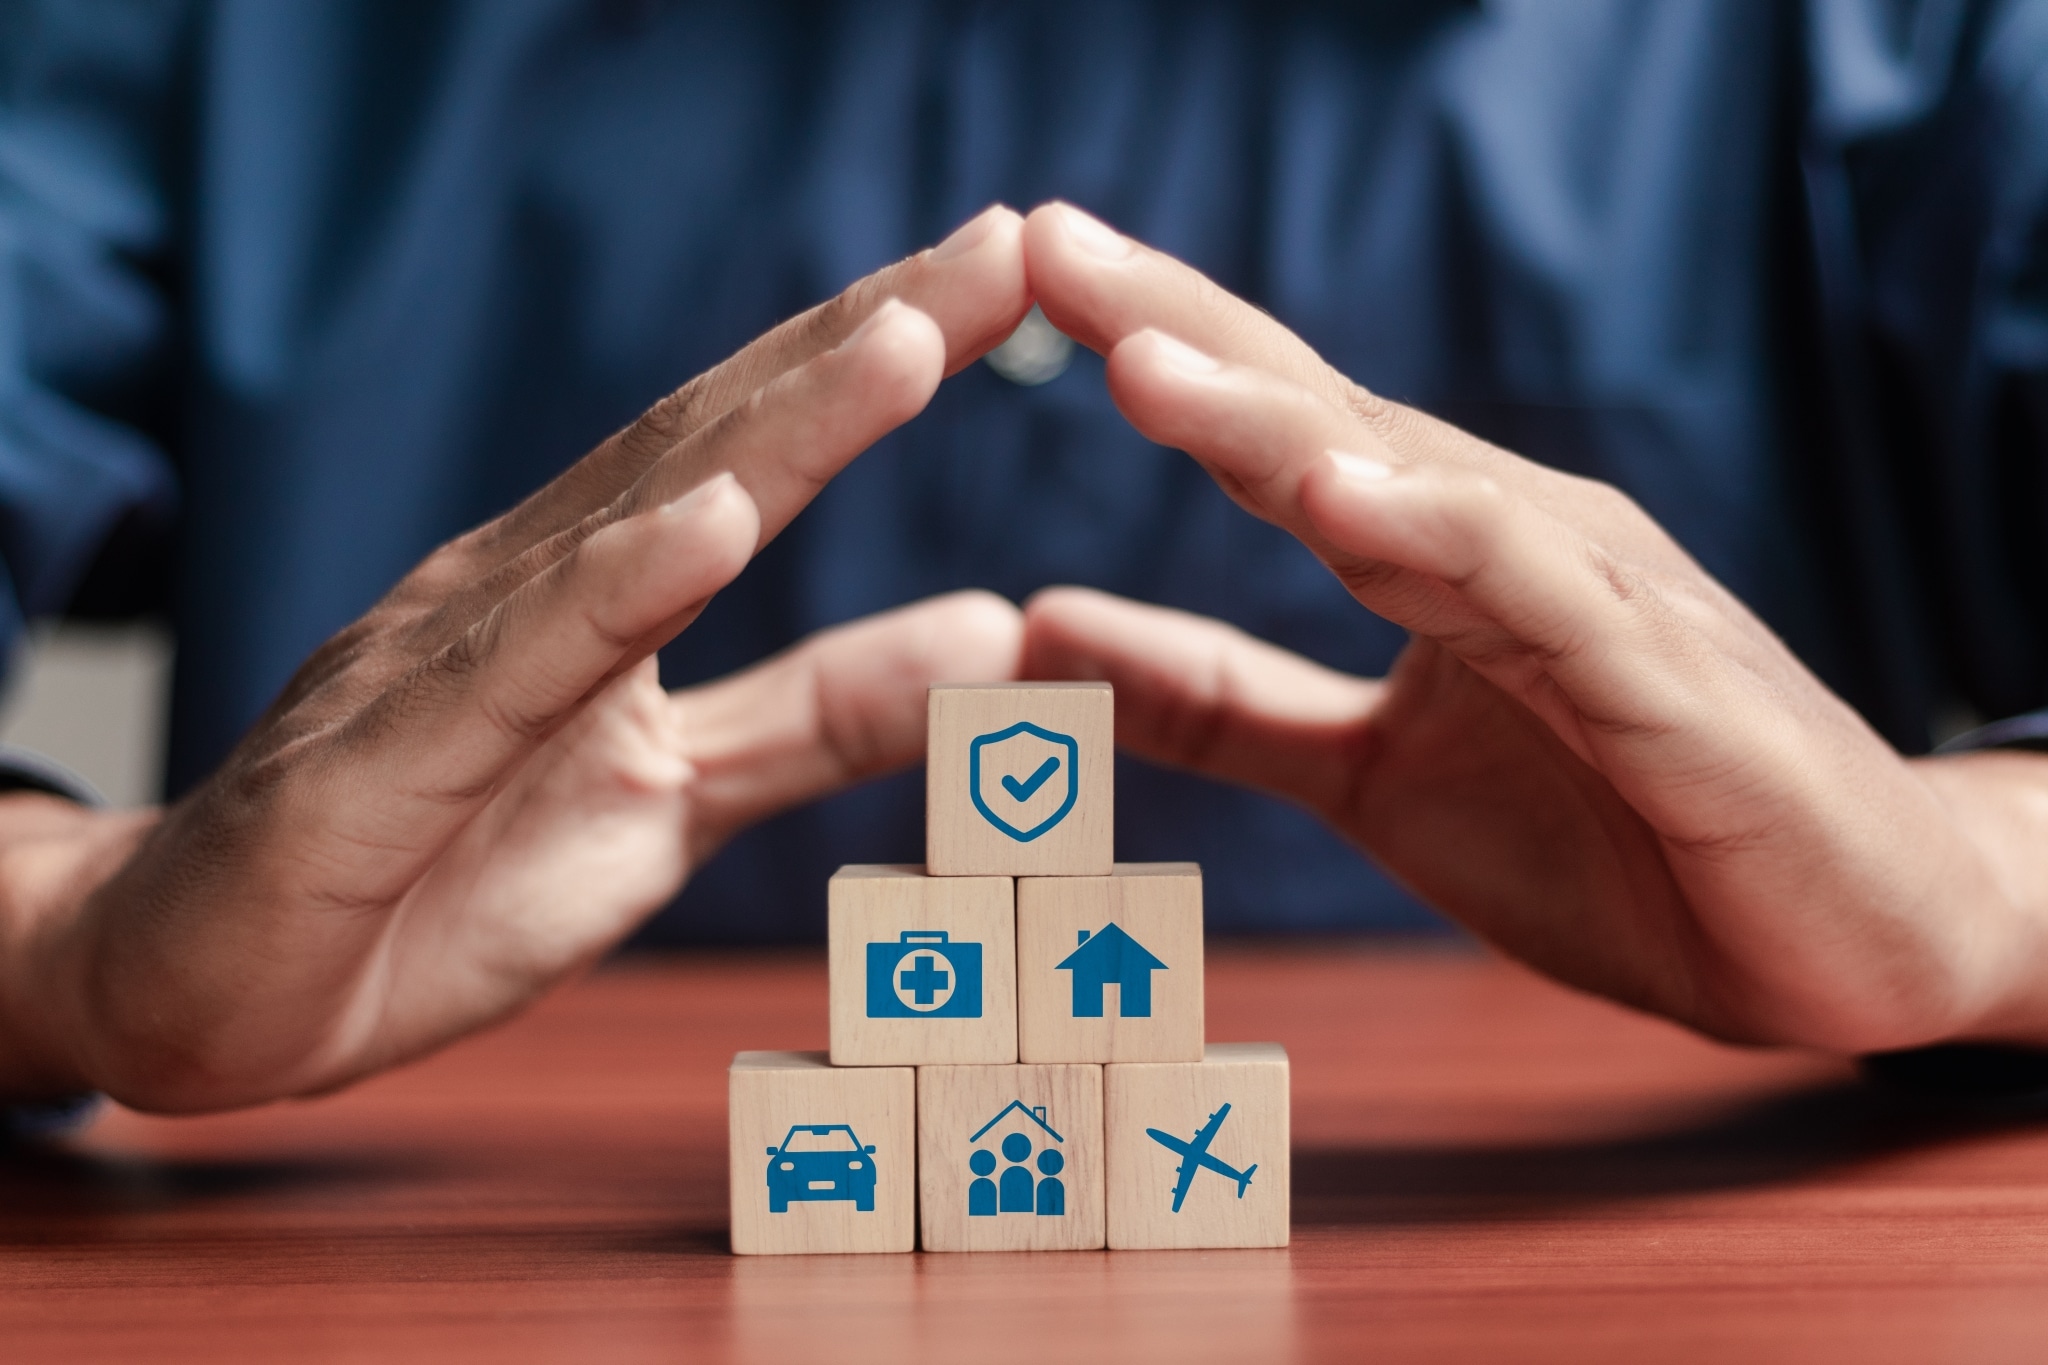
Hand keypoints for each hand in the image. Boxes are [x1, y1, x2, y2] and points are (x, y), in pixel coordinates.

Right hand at [0, 207, 1031, 1110]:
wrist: (204, 985)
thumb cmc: (432, 878)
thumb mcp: (675, 803)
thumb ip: (817, 720)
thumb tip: (991, 635)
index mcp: (592, 594)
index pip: (755, 450)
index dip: (880, 359)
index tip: (1014, 276)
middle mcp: (522, 590)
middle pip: (713, 444)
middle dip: (862, 339)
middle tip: (1004, 246)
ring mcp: (444, 663)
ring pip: (627, 527)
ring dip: (773, 431)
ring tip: (901, 342)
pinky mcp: (378, 768)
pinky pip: (509, 675)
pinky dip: (612, 594)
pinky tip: (708, 526)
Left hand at [1018, 203, 2047, 1052]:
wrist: (1848, 939)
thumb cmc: (1621, 839)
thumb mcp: (1370, 780)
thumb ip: (1220, 706)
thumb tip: (1044, 628)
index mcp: (1435, 549)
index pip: (1276, 428)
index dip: (1156, 347)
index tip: (1022, 274)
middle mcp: (1506, 539)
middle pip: (1327, 416)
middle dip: (1185, 330)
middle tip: (1045, 244)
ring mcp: (1595, 601)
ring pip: (1420, 486)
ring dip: (1281, 422)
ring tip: (1149, 362)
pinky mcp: (1665, 689)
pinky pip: (1542, 602)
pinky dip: (1447, 541)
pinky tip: (1349, 500)